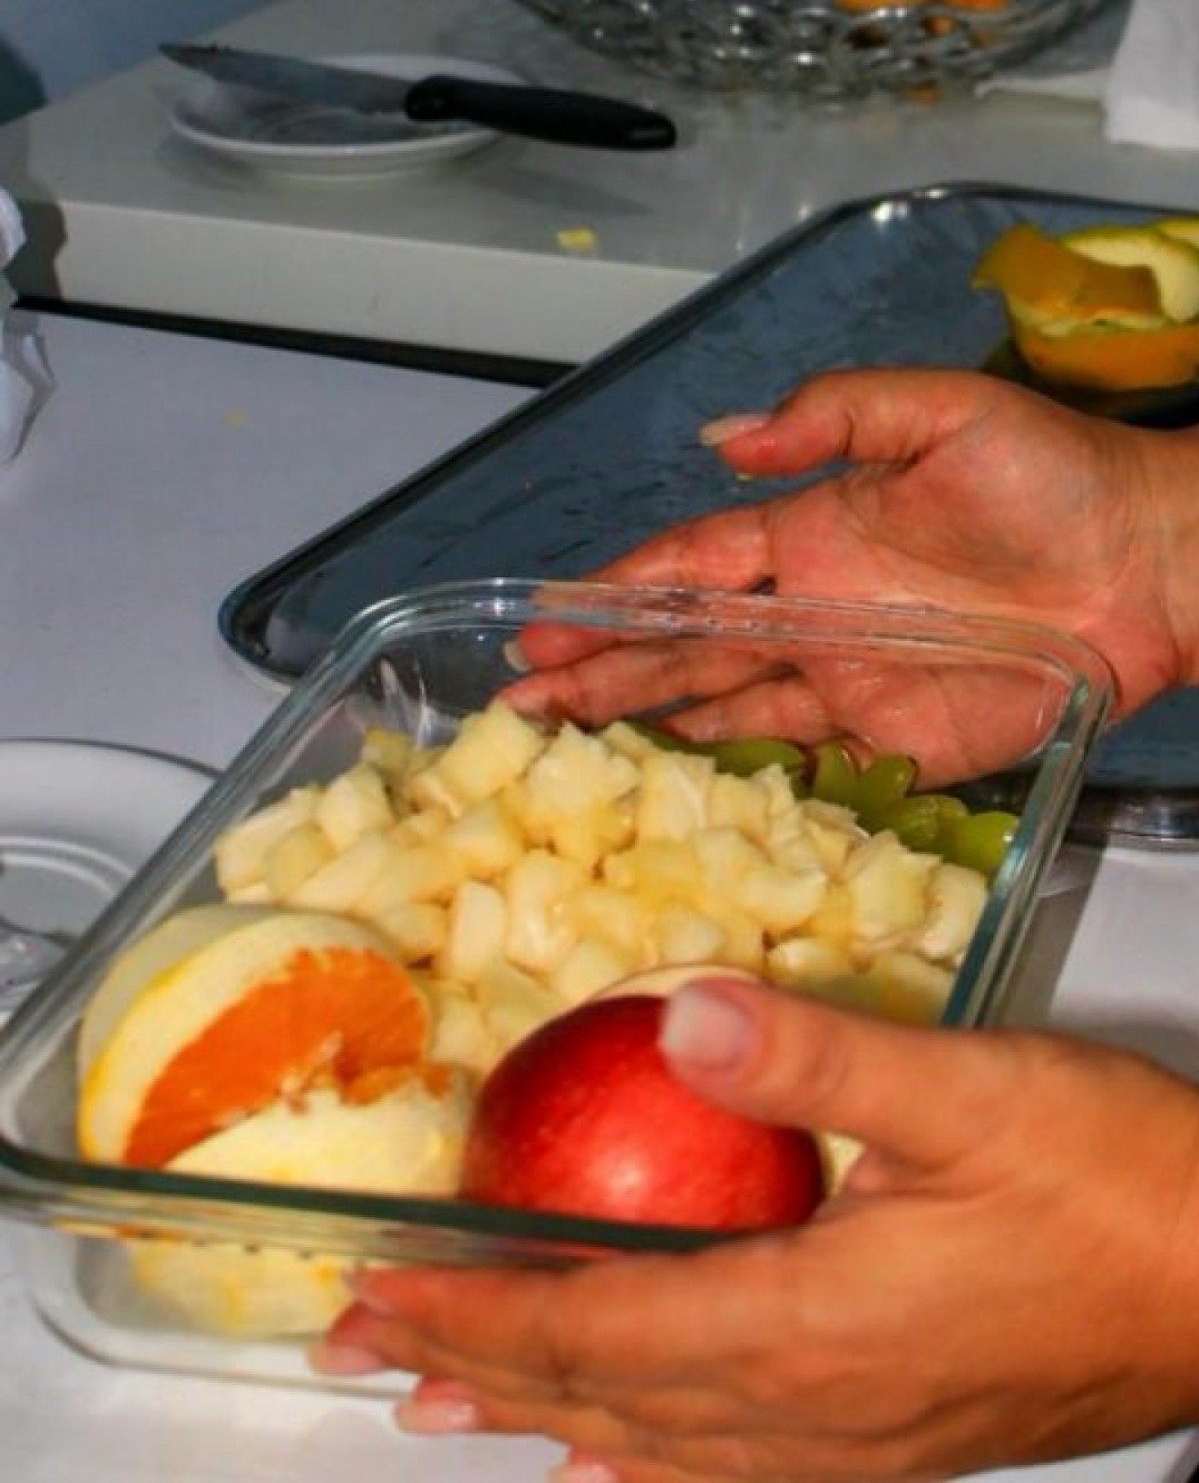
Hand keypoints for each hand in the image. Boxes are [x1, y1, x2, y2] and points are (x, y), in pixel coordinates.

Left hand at [318, 979, 1198, 1481]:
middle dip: (477, 1372)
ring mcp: (861, 1445)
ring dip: (542, 1420)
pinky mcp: (902, 1442)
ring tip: (447, 1411)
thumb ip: (819, 1057)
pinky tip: (620, 1462)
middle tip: (365, 1353)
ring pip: (659, 1450)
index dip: (479, 1316)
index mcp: (812, 1329)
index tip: (377, 1296)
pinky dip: (645, 1461)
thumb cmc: (1118, 1189)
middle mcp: (818, 1414)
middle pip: (607, 1404)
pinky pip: (733, 1473)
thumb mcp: (971, 1091)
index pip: (600, 1333)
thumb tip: (679, 1014)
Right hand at [504, 369, 1198, 764]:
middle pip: (684, 648)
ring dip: (644, 725)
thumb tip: (723, 440)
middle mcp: (811, 610)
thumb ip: (833, 419)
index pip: (688, 569)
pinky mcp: (897, 741)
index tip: (542, 619)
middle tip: (520, 701)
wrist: (1148, 564)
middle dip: (600, 672)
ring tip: (563, 745)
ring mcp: (849, 680)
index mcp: (809, 532)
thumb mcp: (941, 413)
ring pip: (723, 709)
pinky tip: (675, 792)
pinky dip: (737, 781)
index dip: (613, 595)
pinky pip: (802, 766)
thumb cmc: (1049, 477)